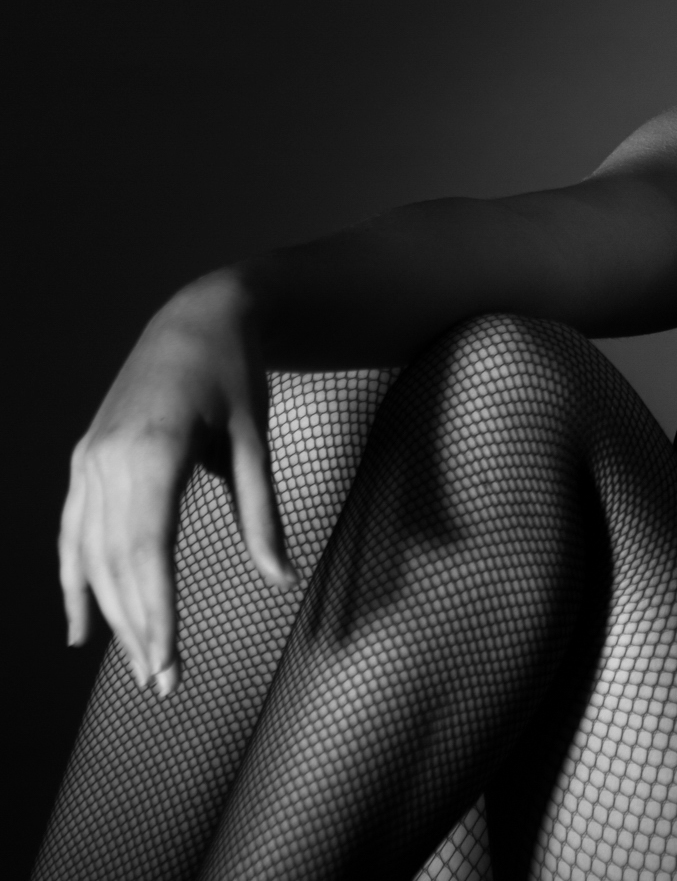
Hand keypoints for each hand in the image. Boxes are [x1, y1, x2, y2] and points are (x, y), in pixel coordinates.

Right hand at [58, 270, 297, 694]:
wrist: (198, 316)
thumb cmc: (235, 373)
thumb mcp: (255, 439)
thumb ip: (261, 513)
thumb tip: (281, 579)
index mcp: (151, 451)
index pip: (146, 551)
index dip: (154, 610)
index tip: (167, 660)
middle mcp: (108, 459)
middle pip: (115, 561)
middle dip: (137, 626)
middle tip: (163, 683)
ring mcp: (89, 460)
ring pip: (90, 554)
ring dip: (111, 613)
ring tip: (138, 665)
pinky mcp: (86, 459)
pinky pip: (73, 532)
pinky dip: (76, 580)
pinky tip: (84, 628)